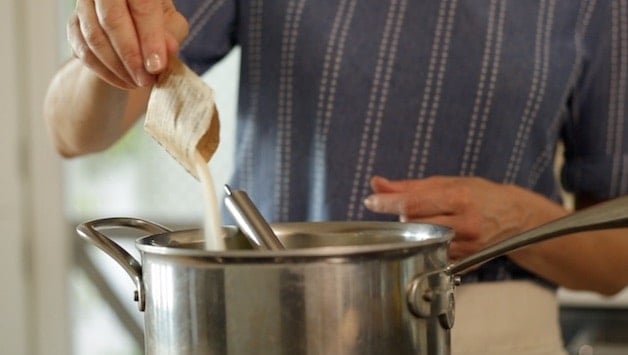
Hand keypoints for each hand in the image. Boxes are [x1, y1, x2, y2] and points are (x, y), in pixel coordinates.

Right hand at [67, 0, 188, 88]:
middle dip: (131, 56)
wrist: (133, 25)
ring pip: (94, 37)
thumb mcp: (172, 24)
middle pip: (112, 20)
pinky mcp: (74, 24)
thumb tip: (168, 49)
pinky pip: (83, 50)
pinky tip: (123, 81)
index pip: (142, 6)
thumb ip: (172, 34)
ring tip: (137, 83)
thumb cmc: (157, 23)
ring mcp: (85, 4)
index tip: (157, 67)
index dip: (150, 38)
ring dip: (117, 67)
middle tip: (145, 79)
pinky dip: (104, 71)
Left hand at [363, 175, 566, 260]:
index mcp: (459, 198)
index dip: (388, 203)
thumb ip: (409, 186)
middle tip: (403, 209)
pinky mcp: (466, 262)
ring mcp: (466, 246)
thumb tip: (377, 184)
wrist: (516, 218)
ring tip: (425, 220)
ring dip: (414, 231)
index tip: (371, 201)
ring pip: (422, 241)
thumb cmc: (480, 194)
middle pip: (415, 224)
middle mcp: (465, 224)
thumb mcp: (447, 182)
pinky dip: (426, 243)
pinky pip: (433, 253)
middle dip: (402, 216)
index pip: (414, 203)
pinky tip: (435, 235)